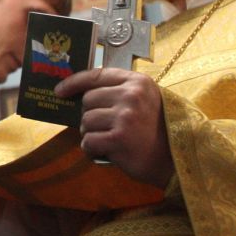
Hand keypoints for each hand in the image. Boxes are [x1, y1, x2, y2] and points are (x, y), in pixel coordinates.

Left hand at [58, 68, 172, 187]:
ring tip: (110, 141)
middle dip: (90, 116)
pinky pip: (88, 142)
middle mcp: (131, 95)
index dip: (73, 82)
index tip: (60, 91)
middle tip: (106, 129)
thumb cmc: (157, 131)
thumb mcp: (145, 101)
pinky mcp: (118, 139)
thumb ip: (118, 92)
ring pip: (85, 122)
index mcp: (137, 82)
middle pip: (87, 101)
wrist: (176, 161)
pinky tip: (107, 153)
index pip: (96, 75)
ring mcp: (125, 116)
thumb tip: (79, 95)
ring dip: (92, 135)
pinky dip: (92, 151)